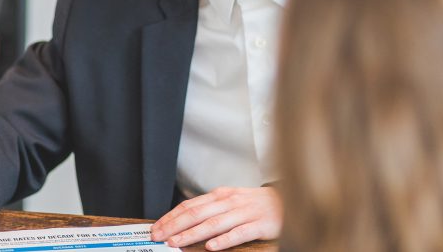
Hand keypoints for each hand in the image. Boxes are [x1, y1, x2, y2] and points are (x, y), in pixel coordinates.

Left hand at [151, 186, 281, 249]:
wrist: (286, 199)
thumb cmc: (254, 204)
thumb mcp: (230, 200)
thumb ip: (210, 208)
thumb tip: (184, 218)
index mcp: (220, 195)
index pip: (190, 205)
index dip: (171, 216)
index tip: (156, 228)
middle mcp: (229, 201)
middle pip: (197, 213)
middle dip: (175, 226)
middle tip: (159, 237)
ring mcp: (244, 212)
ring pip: (214, 223)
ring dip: (193, 234)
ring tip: (176, 243)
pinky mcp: (258, 225)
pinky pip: (239, 233)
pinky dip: (224, 240)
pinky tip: (211, 247)